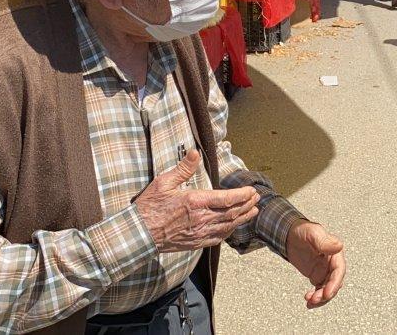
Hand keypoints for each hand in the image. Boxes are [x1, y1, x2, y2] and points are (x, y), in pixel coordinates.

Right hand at [135, 151, 259, 252]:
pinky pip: (219, 237)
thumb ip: (183, 168)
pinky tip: (235, 226)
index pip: (227, 198)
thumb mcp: (163, 182)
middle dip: (248, 204)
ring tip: (254, 211)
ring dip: (244, 218)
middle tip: (257, 198)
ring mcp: (200, 233)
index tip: (252, 190)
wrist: (139, 234)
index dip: (243, 195)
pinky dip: (230, 231)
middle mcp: (201, 218)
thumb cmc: (149, 207)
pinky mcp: (196, 243)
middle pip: (233, 212)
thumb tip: (195, 153)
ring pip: (229, 226)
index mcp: (195, 201)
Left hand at [285, 221, 345, 308]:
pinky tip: (308, 300)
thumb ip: (324, 241)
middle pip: (334, 283)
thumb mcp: (313, 233)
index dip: (334, 283)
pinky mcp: (317, 276)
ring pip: (327, 289)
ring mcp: (325, 271)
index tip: (327, 293)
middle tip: (315, 299)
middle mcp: (332, 263)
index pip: (339, 270)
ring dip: (321, 298)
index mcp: (335, 253)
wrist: (290, 234)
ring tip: (310, 301)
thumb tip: (339, 246)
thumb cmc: (303, 231)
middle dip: (326, 293)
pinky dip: (315, 296)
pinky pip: (319, 289)